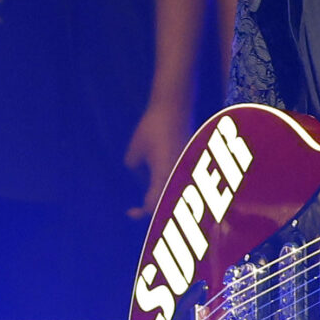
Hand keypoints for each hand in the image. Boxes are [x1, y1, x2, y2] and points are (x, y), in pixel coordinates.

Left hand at [125, 95, 191, 222]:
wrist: (174, 107)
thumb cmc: (152, 127)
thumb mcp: (135, 151)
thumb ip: (136, 169)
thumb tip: (141, 178)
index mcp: (163, 174)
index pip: (153, 204)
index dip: (141, 212)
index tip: (129, 212)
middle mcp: (177, 175)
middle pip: (166, 203)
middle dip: (153, 208)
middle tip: (136, 209)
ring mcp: (185, 169)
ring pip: (174, 193)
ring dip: (162, 196)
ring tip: (147, 191)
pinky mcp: (189, 163)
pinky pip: (178, 181)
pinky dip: (169, 185)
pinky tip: (159, 178)